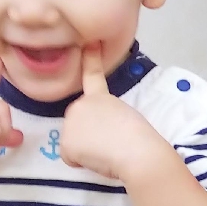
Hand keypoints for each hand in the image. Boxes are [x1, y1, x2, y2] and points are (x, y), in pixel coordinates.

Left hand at [60, 42, 166, 180]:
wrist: (137, 152)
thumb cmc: (140, 139)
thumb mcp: (125, 119)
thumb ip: (107, 118)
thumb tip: (100, 135)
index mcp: (100, 98)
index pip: (93, 75)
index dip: (90, 59)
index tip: (89, 43)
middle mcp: (80, 105)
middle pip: (77, 123)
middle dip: (87, 135)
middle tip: (109, 142)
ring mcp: (69, 123)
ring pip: (73, 142)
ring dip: (85, 150)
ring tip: (106, 150)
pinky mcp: (66, 143)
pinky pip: (71, 158)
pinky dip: (81, 162)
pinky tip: (97, 159)